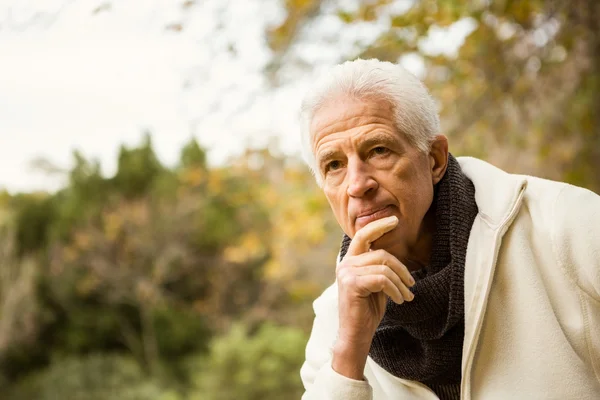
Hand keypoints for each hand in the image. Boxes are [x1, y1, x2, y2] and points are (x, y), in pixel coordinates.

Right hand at [332, 216, 414, 378]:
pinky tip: (399, 300)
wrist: (356, 334)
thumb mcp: (375, 284)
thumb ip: (379, 268)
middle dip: (401, 268)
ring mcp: (346, 273)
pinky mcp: (352, 284)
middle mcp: (345, 264)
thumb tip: (394, 257)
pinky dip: (395, 290)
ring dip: (400, 283)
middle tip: (412, 284)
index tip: (395, 220)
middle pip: (381, 253)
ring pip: (384, 267)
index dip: (379, 226)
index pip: (363, 235)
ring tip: (406, 296)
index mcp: (350, 261)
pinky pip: (382, 279)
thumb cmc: (368, 310)